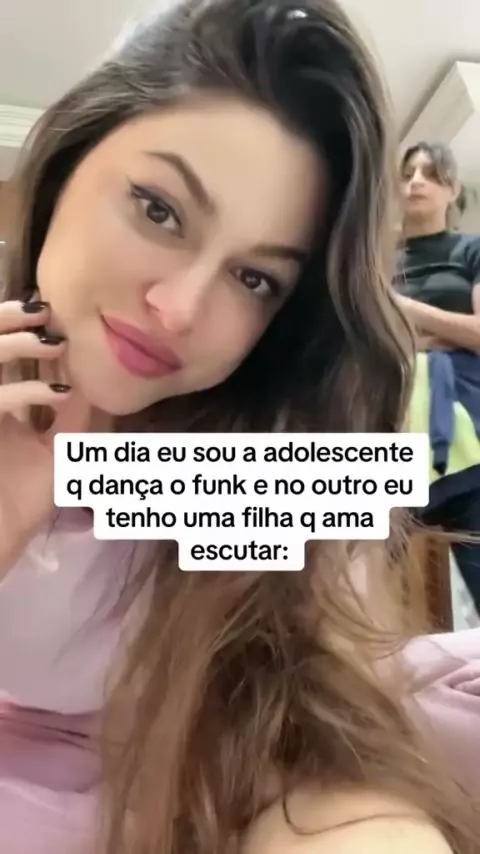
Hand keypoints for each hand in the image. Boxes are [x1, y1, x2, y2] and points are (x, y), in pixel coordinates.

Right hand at [0, 300, 88, 576]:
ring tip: (51, 342)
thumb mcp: (54, 451)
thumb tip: (92, 378)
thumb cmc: (20, 500)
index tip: (52, 313)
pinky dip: (25, 395)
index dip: (17, 329)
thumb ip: (70, 414)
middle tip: (43, 310)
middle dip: (6, 321)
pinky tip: (60, 393)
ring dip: (13, 345)